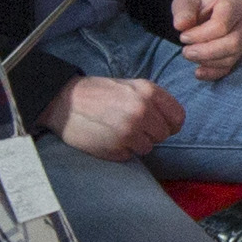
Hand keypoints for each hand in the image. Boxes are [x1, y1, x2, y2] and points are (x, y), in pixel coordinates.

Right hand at [52, 74, 182, 157]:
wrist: (63, 102)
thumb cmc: (97, 93)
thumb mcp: (130, 86)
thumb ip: (153, 100)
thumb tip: (173, 121)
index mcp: (148, 92)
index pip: (178, 118)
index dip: (171, 124)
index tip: (160, 125)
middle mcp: (142, 111)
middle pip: (163, 135)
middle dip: (150, 133)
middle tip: (131, 126)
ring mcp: (130, 131)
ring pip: (148, 148)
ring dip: (135, 143)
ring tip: (116, 130)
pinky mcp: (116, 148)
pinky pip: (130, 155)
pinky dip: (121, 150)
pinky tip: (107, 138)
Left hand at [166, 0, 241, 80]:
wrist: (206, 7)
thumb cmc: (197, 3)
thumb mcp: (186, 0)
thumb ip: (183, 10)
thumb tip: (181, 25)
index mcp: (233, 4)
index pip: (221, 25)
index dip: (200, 35)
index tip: (183, 36)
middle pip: (232, 44)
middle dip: (206, 52)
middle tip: (185, 51)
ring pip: (231, 57)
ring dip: (207, 61)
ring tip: (189, 55)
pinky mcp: (239, 52)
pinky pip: (229, 67)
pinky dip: (213, 73)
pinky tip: (198, 72)